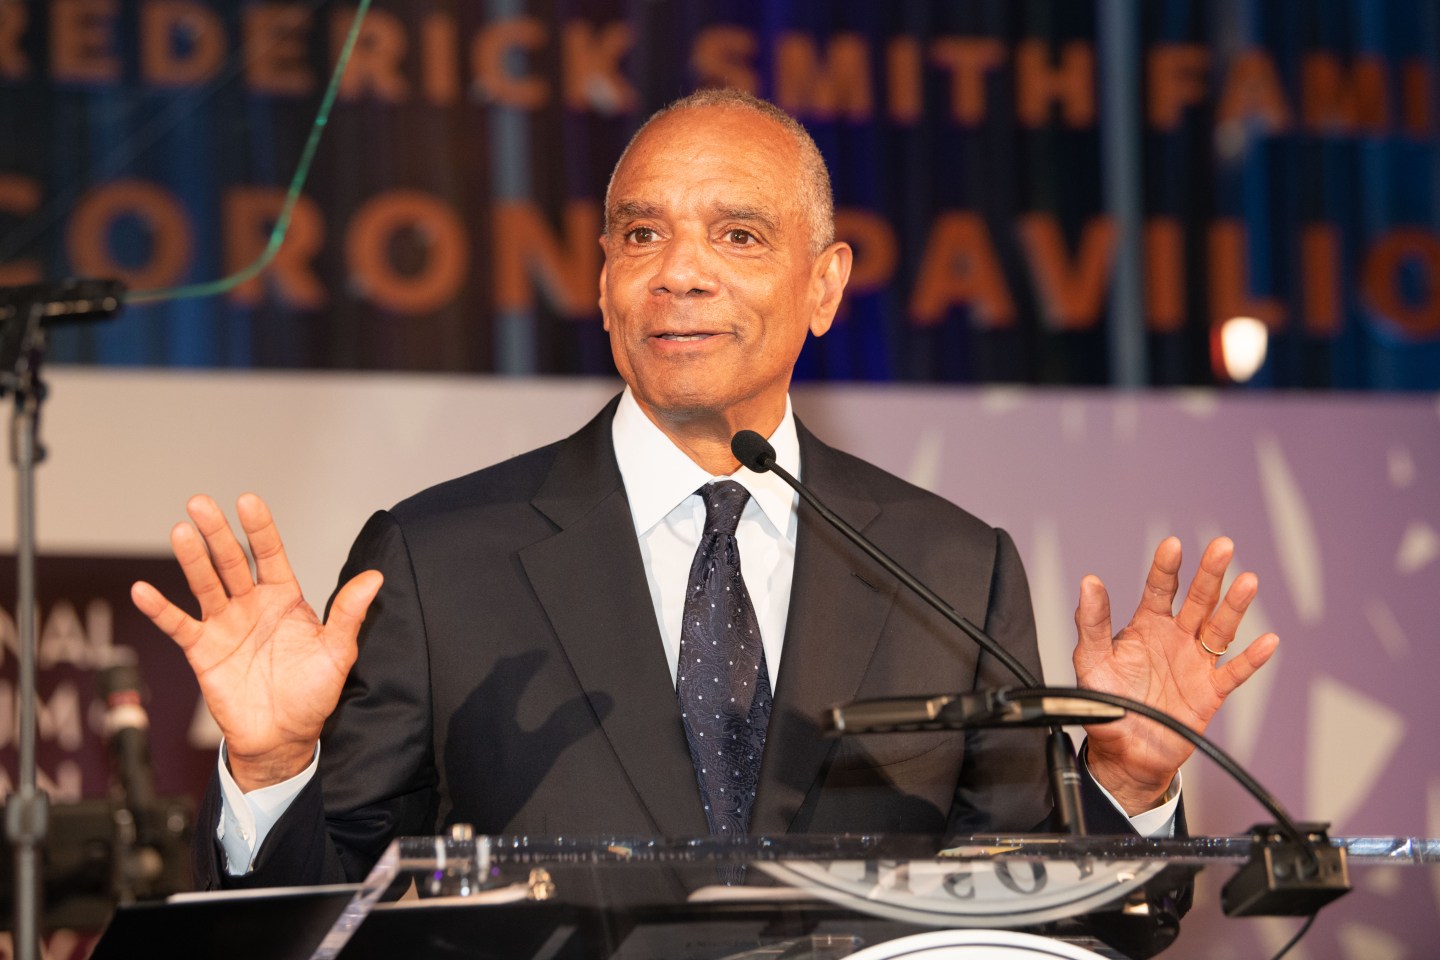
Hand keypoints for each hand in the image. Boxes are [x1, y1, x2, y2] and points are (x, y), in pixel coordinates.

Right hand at [130, 494, 381, 791]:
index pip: (269, 553)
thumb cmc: (312, 694)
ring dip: (191, 559)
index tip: (248, 500)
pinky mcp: (203, 650)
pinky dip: (161, 609)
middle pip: (231, 560)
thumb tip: (375, 578)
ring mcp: (225, 624)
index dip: (259, 528)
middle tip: (200, 503)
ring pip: (205, 584)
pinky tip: (143, 590)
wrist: (284, 737)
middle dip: (217, 532)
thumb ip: (349, 613)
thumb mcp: (337, 652)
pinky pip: (179, 625)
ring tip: (181, 531)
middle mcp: (252, 604)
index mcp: (284, 598)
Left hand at [1073, 536, 1277, 814]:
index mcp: (1146, 627)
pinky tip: (1268, 642)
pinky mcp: (1210, 692)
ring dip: (1234, 606)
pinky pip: (1235, 672)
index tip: (1172, 544)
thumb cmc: (1105, 704)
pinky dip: (1252, 659)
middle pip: (1197, 600)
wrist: (1123, 753)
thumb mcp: (1090, 660)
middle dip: (1210, 573)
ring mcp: (1195, 663)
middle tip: (1222, 547)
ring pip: (1220, 628)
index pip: (1159, 589)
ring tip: (1248, 581)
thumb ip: (1091, 622)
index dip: (1166, 567)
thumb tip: (1089, 582)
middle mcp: (1175, 639)